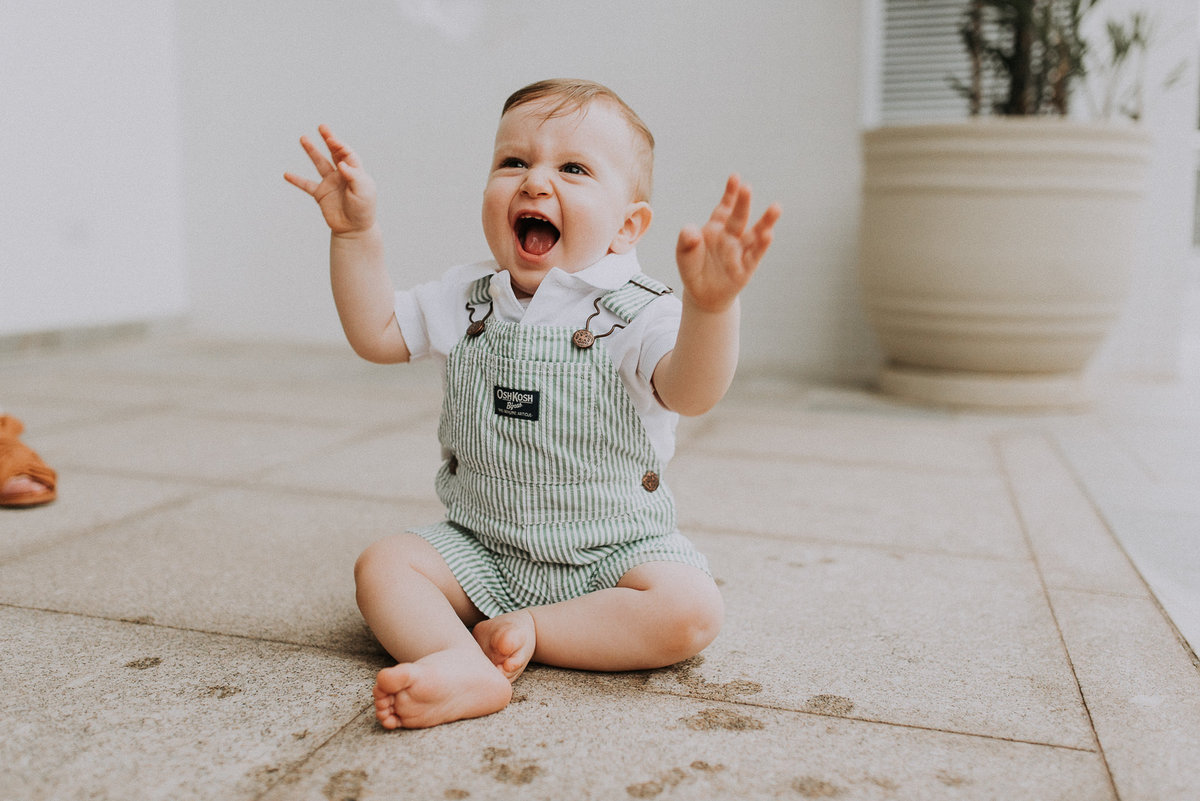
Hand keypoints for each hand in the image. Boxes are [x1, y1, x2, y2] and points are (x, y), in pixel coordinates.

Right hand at [284, 125, 376, 234]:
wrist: (355, 229)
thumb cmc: (363, 210)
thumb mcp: (364, 191)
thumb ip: (354, 176)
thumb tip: (341, 163)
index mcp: (355, 172)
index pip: (347, 154)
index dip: (340, 145)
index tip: (332, 140)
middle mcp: (342, 175)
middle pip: (334, 153)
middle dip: (329, 139)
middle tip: (322, 127)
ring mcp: (331, 183)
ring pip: (319, 163)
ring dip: (312, 151)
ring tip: (303, 138)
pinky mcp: (321, 194)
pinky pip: (306, 185)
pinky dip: (296, 180)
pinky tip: (286, 174)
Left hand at [675, 175, 780, 312]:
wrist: (703, 295)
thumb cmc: (694, 269)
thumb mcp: (684, 255)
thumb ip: (685, 241)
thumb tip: (691, 231)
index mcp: (716, 228)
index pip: (724, 208)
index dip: (730, 193)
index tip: (734, 177)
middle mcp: (732, 236)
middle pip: (739, 217)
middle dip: (743, 202)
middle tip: (747, 188)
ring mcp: (741, 251)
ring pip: (756, 234)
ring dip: (766, 221)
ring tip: (776, 208)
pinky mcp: (747, 268)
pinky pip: (755, 255)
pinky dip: (762, 245)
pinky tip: (768, 234)